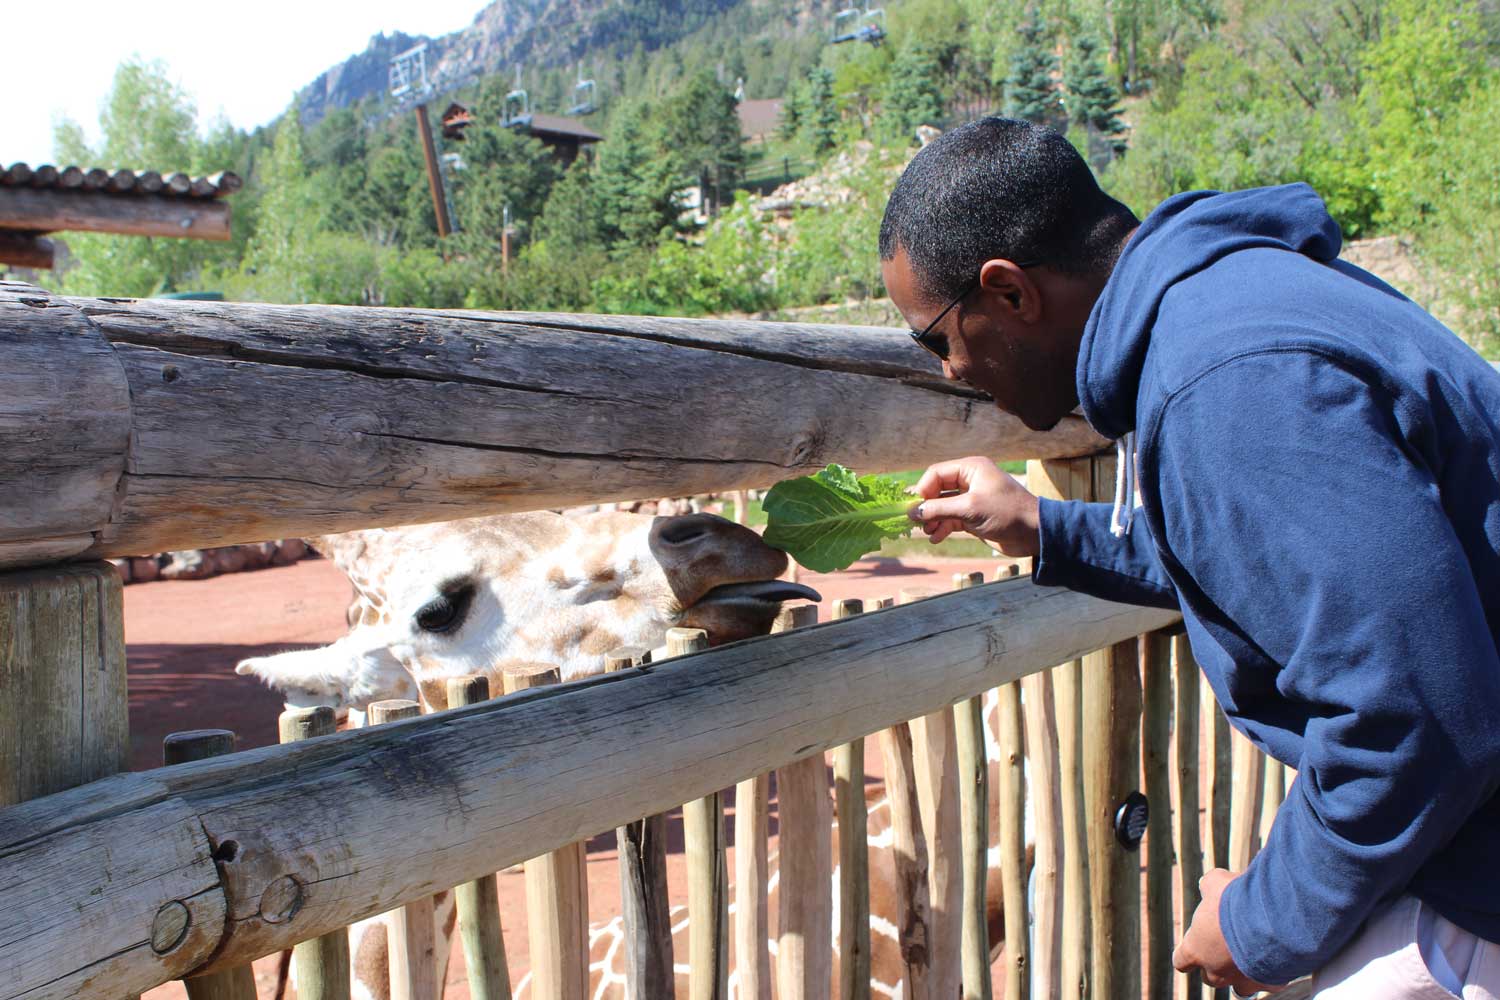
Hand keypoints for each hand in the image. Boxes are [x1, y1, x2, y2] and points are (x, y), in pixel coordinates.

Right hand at [906, 456, 1040, 556]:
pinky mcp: (974, 517)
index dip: (923, 490)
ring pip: (943, 507)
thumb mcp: (969, 509)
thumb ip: (939, 509)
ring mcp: (972, 500)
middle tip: (917, 523)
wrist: (1034, 533)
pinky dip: (943, 528)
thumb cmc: (1006, 513)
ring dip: (933, 519)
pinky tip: (937, 538)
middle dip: (927, 507)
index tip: (913, 508)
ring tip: (929, 532)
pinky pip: (951, 519)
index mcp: (971, 469)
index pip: (937, 474)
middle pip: (937, 490)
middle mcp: (970, 481)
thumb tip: (912, 512)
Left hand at [1173, 869, 1283, 995]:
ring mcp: (1242, 980)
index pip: (1181, 961)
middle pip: (1210, 978)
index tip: (1195, 944)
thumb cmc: (1236, 899)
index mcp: (1195, 949)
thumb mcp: (1216, 882)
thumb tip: (1210, 885)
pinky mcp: (1269, 983)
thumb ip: (1209, 887)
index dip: (1187, 953)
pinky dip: (1271, 974)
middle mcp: (1216, 971)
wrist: (1272, 918)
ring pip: (1239, 989)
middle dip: (1216, 965)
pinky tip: (1277, 958)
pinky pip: (1268, 984)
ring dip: (1242, 975)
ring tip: (1252, 957)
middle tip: (1227, 945)